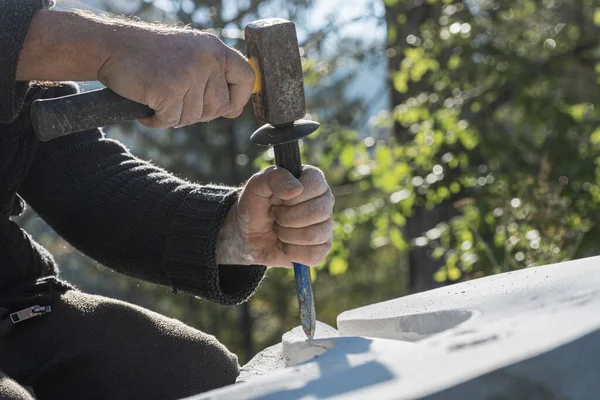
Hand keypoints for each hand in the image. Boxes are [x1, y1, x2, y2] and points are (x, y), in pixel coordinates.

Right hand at [98, 27, 254, 128]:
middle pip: (219, 107)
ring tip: (158, 96)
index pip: (246, 78)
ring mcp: (189, 74)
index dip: (239, 99)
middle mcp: (207, 59)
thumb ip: (213, 76)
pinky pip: (172, 120)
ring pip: (194, 117)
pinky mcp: (170, 89)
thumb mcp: (190, 54)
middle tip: (175, 100)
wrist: (112, 46)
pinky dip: (157, 120)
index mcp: (215, 49)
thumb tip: (234, 110)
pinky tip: (147, 104)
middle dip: (198, 112)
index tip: (227, 108)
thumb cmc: (150, 55)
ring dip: (174, 115)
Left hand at [218, 166, 334, 267]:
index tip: (278, 199)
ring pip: (314, 235)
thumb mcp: (256, 185)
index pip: (315, 185)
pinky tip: (285, 245)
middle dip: (286, 218)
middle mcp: (325, 201)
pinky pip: (313, 255)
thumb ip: (274, 177)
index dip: (293, 196)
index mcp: (313, 180)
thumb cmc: (255, 205)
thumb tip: (296, 188)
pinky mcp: (323, 248)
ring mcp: (326, 225)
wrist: (247, 235)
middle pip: (317, 212)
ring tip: (279, 229)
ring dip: (287, 235)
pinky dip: (291, 252)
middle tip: (275, 215)